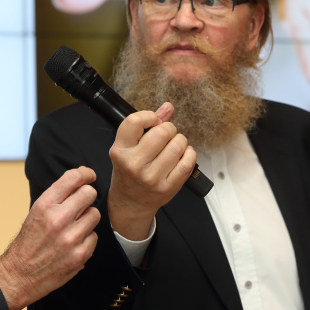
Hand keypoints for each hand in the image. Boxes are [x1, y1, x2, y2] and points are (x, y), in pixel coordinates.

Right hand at [0, 166, 99, 309]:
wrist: (20, 274)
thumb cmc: (28, 242)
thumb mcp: (36, 212)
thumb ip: (57, 197)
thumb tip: (80, 181)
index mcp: (45, 205)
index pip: (74, 178)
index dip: (85, 174)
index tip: (89, 175)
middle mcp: (58, 219)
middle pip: (90, 193)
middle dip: (87, 197)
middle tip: (81, 204)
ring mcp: (71, 238)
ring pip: (95, 214)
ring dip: (87, 219)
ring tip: (73, 227)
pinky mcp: (80, 254)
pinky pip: (94, 236)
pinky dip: (86, 238)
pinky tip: (73, 243)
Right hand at [108, 102, 195, 240]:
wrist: (130, 203)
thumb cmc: (129, 171)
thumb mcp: (129, 147)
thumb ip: (148, 124)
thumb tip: (168, 107)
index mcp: (120, 150)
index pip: (135, 121)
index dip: (150, 116)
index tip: (153, 121)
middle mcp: (134, 164)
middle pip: (162, 132)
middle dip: (169, 129)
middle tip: (166, 135)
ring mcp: (151, 177)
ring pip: (177, 145)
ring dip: (180, 141)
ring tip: (174, 145)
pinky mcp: (167, 187)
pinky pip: (187, 162)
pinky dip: (189, 154)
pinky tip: (182, 155)